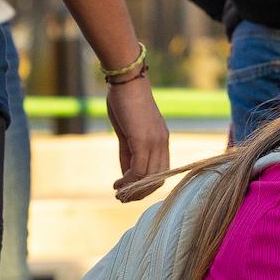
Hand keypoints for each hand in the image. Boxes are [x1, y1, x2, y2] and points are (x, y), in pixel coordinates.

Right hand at [106, 76, 170, 201]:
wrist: (126, 80)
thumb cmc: (124, 101)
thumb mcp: (127, 131)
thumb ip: (129, 152)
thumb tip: (127, 174)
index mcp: (161, 140)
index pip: (161, 171)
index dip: (148, 185)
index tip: (131, 191)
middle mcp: (162, 143)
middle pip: (158, 178)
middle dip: (141, 192)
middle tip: (123, 198)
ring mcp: (154, 142)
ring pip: (148, 177)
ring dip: (133, 190)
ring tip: (118, 194)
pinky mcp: (143, 140)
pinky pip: (139, 169)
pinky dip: (128, 181)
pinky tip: (117, 184)